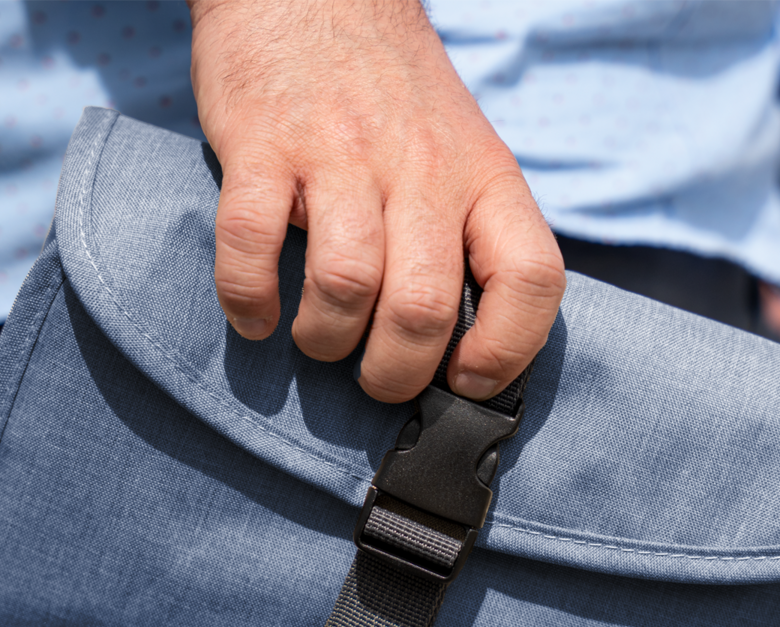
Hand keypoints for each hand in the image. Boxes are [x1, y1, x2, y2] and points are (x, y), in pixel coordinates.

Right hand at [187, 0, 563, 402]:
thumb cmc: (391, 94)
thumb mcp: (461, 150)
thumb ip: (467, 234)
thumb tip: (461, 350)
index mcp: (483, 176)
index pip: (531, 277)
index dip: (506, 349)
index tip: (467, 378)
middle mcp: (420, 167)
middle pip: (423, 308)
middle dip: (394, 374)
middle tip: (374, 377)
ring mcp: (339, 154)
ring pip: (345, 287)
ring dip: (324, 340)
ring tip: (316, 339)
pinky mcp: (262, 145)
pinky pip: (252, 245)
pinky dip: (248, 299)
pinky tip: (254, 316)